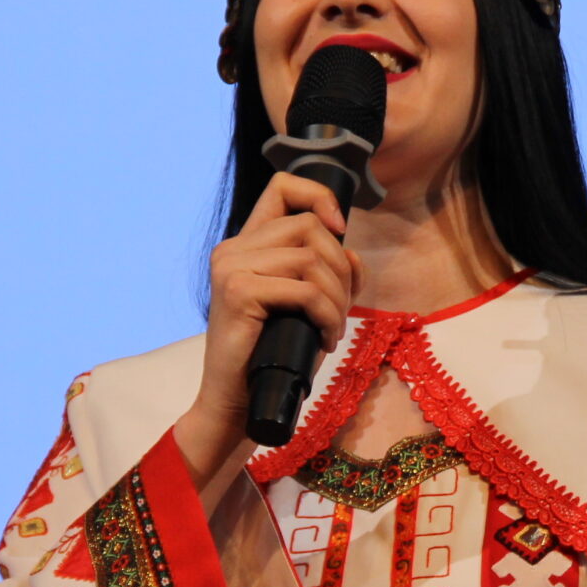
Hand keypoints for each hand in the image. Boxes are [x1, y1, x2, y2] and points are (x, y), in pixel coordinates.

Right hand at [172, 172, 363, 478]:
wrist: (235, 401)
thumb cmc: (273, 355)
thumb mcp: (304, 306)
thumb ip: (325, 274)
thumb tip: (354, 257)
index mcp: (245, 244)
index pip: (282, 186)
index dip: (319, 196)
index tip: (340, 230)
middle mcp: (233, 249)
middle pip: (309, 226)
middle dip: (340, 268)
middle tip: (340, 309)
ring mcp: (232, 268)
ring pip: (311, 258)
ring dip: (337, 297)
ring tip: (332, 328)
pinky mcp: (239, 292)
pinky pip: (304, 290)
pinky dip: (327, 315)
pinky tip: (325, 338)